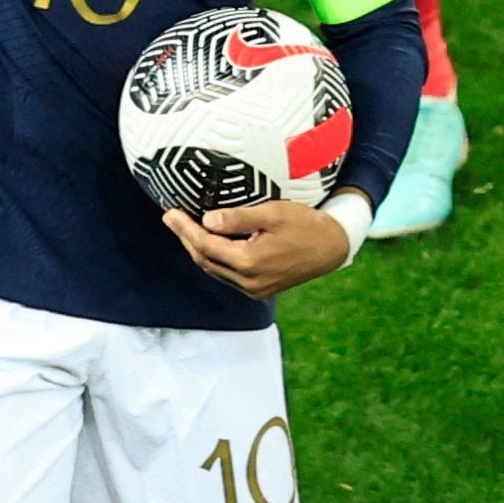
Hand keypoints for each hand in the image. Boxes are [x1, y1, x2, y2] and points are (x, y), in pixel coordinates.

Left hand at [166, 200, 353, 300]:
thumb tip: (206, 220)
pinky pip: (227, 275)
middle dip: (186, 238)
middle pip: (205, 259)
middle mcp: (248, 282)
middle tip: (171, 217)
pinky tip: (208, 243)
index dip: (185, 228)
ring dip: (197, 249)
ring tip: (184, 228)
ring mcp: (254, 289)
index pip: (205, 245)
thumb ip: (238, 217)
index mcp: (250, 262)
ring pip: (214, 269)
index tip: (170, 212)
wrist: (333, 248)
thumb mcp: (273, 213)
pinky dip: (213, 258)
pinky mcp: (259, 289)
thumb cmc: (305, 225)